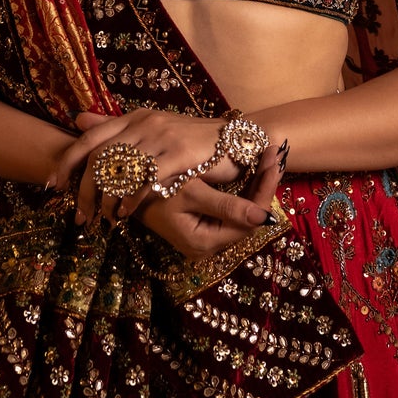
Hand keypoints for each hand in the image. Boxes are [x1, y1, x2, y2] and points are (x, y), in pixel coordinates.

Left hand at [50, 109, 267, 228]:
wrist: (238, 138)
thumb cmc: (193, 140)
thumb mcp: (151, 128)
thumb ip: (115, 126)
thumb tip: (78, 118)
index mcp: (134, 117)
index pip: (90, 138)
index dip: (67, 162)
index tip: (53, 186)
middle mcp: (144, 123)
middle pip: (100, 157)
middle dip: (84, 190)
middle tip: (78, 215)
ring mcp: (162, 137)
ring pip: (120, 170)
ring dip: (106, 200)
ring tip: (102, 220)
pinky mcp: (180, 154)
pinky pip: (147, 179)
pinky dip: (131, 199)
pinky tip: (125, 214)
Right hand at [135, 143, 284, 262]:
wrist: (122, 191)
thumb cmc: (152, 191)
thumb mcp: (189, 194)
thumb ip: (226, 206)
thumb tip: (264, 218)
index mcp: (207, 241)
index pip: (249, 218)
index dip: (264, 189)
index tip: (273, 159)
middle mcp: (209, 244)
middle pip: (249, 214)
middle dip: (263, 182)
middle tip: (275, 153)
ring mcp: (206, 235)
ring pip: (242, 209)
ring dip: (255, 182)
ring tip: (268, 156)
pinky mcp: (202, 224)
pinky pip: (231, 206)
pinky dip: (242, 186)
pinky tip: (251, 166)